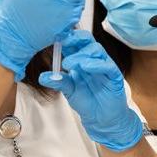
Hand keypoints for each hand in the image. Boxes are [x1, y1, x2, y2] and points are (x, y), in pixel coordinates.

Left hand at [39, 30, 141, 150]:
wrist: (101, 119)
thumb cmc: (88, 102)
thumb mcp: (69, 90)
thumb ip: (58, 81)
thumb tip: (42, 76)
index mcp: (81, 60)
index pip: (76, 43)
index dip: (67, 38)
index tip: (55, 36)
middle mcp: (93, 60)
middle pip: (88, 41)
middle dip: (75, 39)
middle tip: (63, 42)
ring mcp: (104, 67)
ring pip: (97, 51)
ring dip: (82, 54)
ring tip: (68, 63)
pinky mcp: (114, 76)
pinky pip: (108, 66)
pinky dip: (96, 64)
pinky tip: (85, 66)